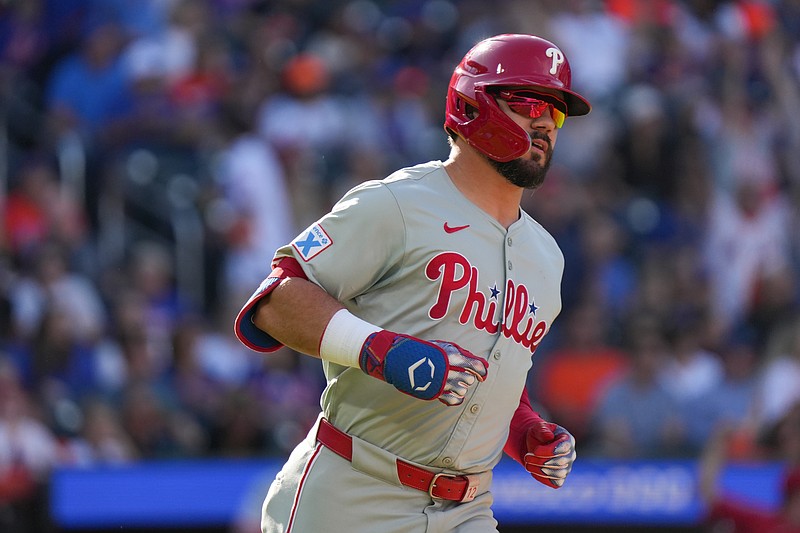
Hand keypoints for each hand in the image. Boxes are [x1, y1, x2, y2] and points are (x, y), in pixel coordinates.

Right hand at [359, 331, 487, 404]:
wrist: (400, 359)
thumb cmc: (425, 351)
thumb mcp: (443, 347)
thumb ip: (463, 355)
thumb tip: (483, 364)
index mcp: (450, 356)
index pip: (474, 365)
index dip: (481, 371)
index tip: (481, 374)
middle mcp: (447, 370)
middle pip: (468, 379)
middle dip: (468, 378)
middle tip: (461, 375)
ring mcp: (440, 383)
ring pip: (462, 390)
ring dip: (461, 387)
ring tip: (453, 382)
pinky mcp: (434, 393)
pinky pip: (454, 401)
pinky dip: (457, 398)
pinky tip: (453, 393)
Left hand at [523, 419, 575, 488]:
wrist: (534, 444)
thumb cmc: (538, 434)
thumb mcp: (538, 427)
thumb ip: (543, 430)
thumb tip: (549, 436)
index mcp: (568, 440)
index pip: (564, 448)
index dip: (549, 451)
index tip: (536, 450)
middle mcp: (571, 455)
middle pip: (560, 462)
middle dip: (540, 461)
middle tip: (527, 457)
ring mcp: (567, 468)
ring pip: (558, 474)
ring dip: (540, 470)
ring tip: (527, 463)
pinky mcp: (560, 478)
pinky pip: (555, 483)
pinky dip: (542, 478)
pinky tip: (532, 470)